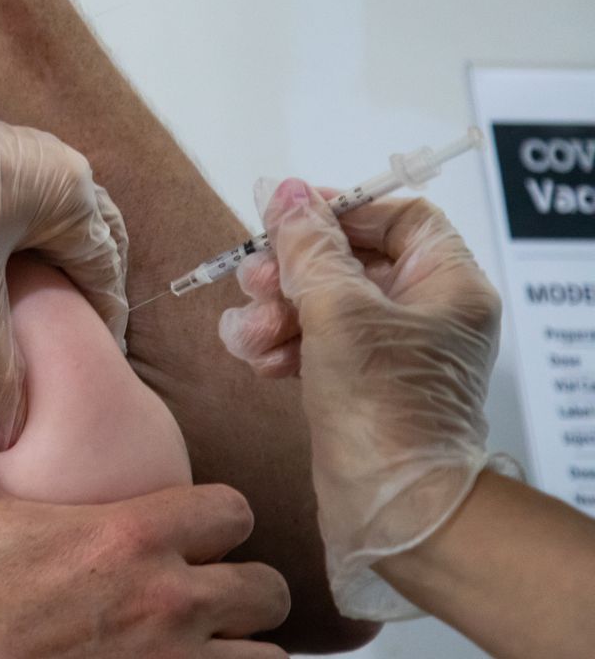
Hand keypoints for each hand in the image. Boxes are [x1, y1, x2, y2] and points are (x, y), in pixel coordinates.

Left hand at [0, 57, 127, 448]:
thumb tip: (5, 427)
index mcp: (72, 196)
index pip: (105, 272)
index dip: (103, 325)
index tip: (96, 369)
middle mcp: (55, 168)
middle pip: (84, 243)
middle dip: (78, 293)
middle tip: (67, 346)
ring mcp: (15, 156)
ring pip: (44, 227)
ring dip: (41, 271)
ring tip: (27, 323)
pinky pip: (12, 214)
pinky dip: (11, 251)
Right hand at [0, 314, 288, 657]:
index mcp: (121, 537)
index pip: (231, 511)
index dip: (214, 514)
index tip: (185, 523)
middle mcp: (162, 605)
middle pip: (265, 589)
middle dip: (240, 584)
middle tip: (199, 585)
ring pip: (263, 654)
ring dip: (236, 641)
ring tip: (197, 637)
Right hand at [220, 181, 503, 620]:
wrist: (393, 507)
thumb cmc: (382, 405)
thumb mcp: (339, 310)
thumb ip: (308, 246)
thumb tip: (286, 192)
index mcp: (448, 285)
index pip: (398, 218)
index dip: (341, 211)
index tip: (286, 219)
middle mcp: (426, 314)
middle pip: (349, 259)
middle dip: (292, 269)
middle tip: (255, 282)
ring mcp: (392, 352)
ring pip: (321, 302)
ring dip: (274, 310)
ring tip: (252, 336)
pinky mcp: (359, 384)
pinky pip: (313, 342)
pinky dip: (280, 344)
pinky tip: (260, 362)